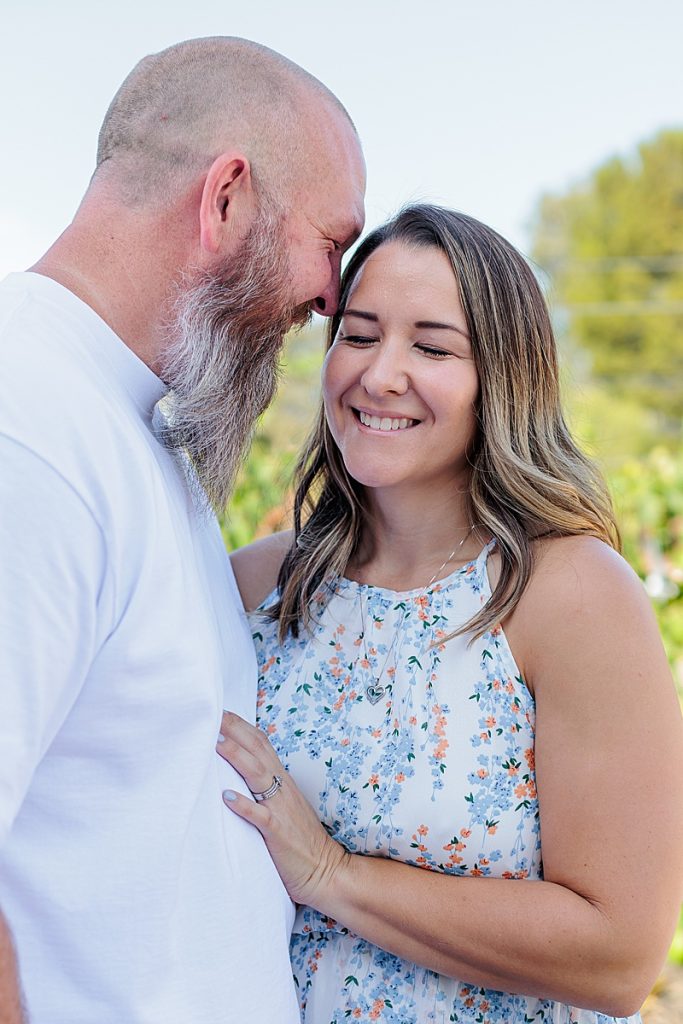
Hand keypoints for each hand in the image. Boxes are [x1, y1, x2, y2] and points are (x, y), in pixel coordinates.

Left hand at [216, 711, 348, 907]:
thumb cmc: (299, 839)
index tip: (220, 711)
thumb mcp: (283, 804)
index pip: (261, 743)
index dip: (241, 726)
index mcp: (282, 780)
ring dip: (236, 757)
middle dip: (235, 730)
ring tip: (215, 743)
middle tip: (213, 713)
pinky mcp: (278, 833)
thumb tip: (240, 769)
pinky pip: (260, 817)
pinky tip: (227, 798)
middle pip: (258, 750)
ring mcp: (280, 809)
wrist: (325, 870)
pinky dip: (245, 806)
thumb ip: (265, 785)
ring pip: (258, 775)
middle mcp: (282, 788)